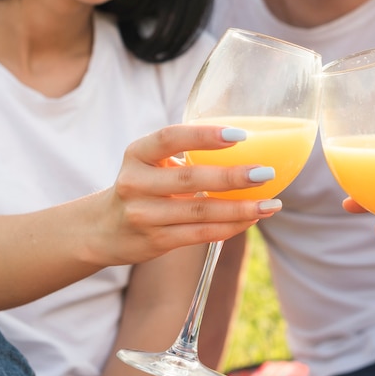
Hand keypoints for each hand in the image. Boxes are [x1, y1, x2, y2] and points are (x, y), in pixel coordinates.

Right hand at [92, 124, 280, 265]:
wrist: (103, 229)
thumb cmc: (142, 185)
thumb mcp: (150, 162)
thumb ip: (184, 153)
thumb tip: (248, 144)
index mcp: (138, 154)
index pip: (170, 137)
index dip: (204, 135)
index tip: (240, 134)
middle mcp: (136, 183)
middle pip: (190, 179)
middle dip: (233, 177)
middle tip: (266, 173)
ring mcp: (144, 214)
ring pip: (201, 212)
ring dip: (241, 209)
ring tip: (271, 204)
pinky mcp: (156, 241)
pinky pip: (201, 233)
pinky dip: (231, 226)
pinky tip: (252, 219)